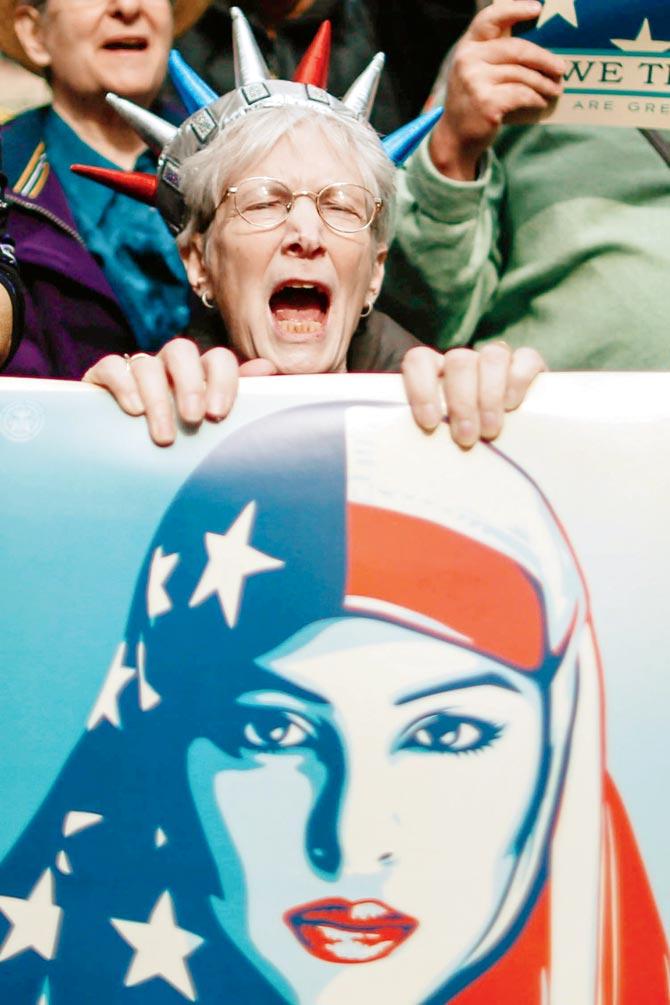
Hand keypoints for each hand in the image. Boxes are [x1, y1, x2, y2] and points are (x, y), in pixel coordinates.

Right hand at [83, 338, 242, 445]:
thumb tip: (268, 368)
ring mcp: (137, 368)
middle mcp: (170, 365)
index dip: (222, 381)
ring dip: (158, 399)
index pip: (217, 359)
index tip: (218, 415)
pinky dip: (123, 384)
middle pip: (181, 351)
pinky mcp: (103, 377)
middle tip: (193, 420)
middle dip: (190, 385)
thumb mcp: (210, 421)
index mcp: (200, 373)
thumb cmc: (181, 435)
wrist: (124, 450)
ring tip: (164, 436)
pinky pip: (112, 366)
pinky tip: (133, 410)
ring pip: (147, 363)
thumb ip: (239, 397)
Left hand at [402, 342, 545, 446]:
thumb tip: (404, 466)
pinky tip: (512, 405)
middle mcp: (466, 362)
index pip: (420, 360)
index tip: (430, 423)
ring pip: (492, 356)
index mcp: (436, 373)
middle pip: (459, 361)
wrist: (512, 447)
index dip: (421, 388)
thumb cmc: (466, 443)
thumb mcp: (442, 440)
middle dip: (462, 402)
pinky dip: (518, 380)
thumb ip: (430, 438)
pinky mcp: (529, 365)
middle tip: (466, 437)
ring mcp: (497, 360)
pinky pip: (526, 357)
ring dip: (490, 395)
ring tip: (491, 430)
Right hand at [429, 1, 564, 179]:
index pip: (490, 18)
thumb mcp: (476, 71)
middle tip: (560, 69)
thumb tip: (535, 45)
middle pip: (517, 49)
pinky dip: (536, 99)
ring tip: (554, 90)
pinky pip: (521, 94)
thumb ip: (494, 52)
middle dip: (544, 60)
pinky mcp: (486, 102)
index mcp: (467, 46)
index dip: (515, 9)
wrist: (455, 138)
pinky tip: (540, 102)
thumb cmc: (473, 101)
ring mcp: (475, 81)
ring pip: (522, 75)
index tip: (538, 8)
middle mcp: (468, 60)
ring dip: (544, 84)